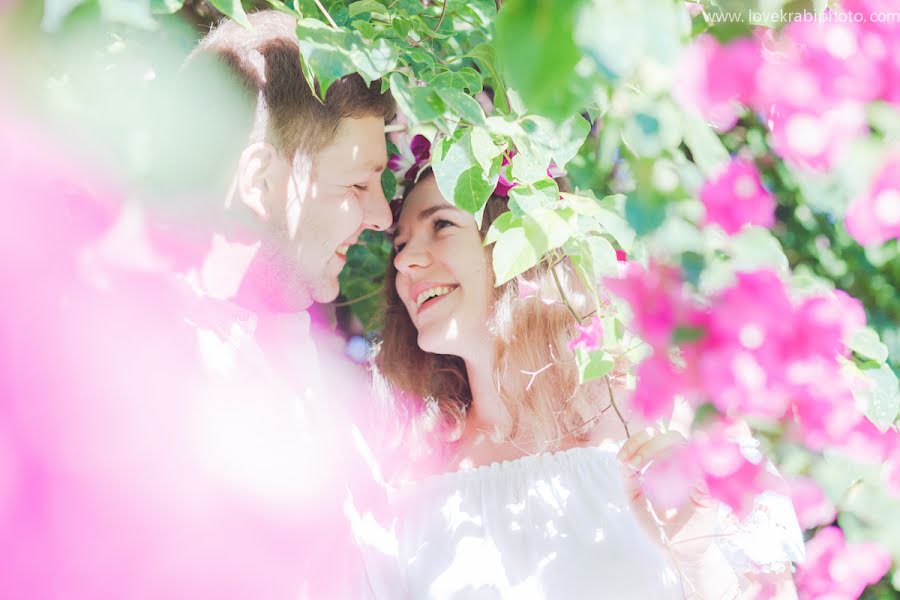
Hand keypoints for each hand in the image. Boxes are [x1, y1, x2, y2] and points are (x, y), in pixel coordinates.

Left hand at [617, 428, 717, 563]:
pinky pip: (700, 469)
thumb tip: (624, 454)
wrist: (674, 550)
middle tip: (632, 465)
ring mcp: (701, 475)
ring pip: (686, 446)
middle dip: (647, 445)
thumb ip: (628, 472)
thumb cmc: (656, 521)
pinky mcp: (710, 491)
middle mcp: (688, 463)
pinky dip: (679, 467)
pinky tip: (663, 478)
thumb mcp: (634, 494)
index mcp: (670, 461)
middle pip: (673, 436)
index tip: (621, 458)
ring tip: (639, 468)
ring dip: (657, 451)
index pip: (658, 435)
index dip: (637, 440)